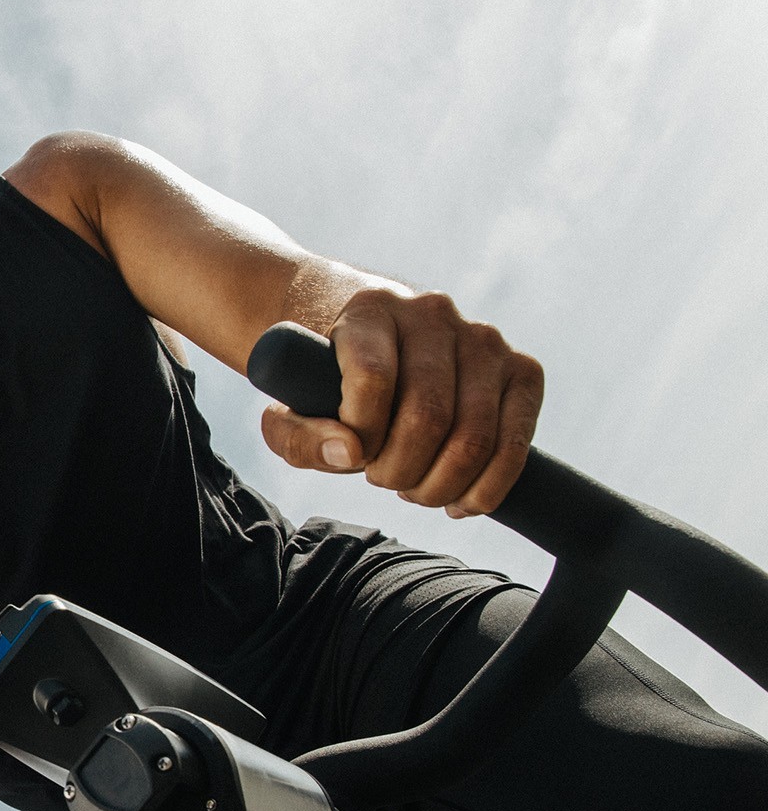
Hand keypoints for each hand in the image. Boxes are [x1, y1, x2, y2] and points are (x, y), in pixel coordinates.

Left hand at [259, 288, 543, 517]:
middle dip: (400, 470)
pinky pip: (516, 443)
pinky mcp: (521, 370)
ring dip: (439, 485)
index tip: (351, 453)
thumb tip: (349, 454)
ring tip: (412, 488)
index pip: (373, 378)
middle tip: (380, 478)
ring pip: (475, 436)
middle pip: (429, 416)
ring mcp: (484, 339)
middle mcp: (433, 314)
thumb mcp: (288, 405)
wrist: (366, 337)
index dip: (361, 434)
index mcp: (371, 309)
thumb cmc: (324, 379)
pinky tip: (456, 501)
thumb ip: (298, 435)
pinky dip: (486, 488)